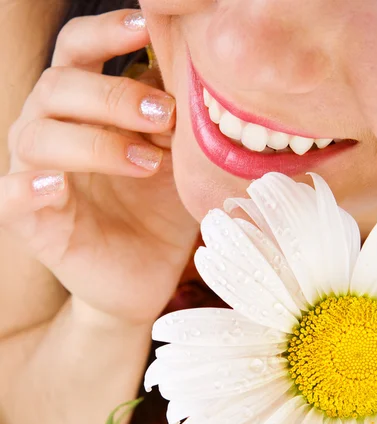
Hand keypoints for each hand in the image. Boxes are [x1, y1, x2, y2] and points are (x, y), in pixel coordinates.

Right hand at [3, 9, 197, 324]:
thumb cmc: (160, 212)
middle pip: (57, 87)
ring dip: (92, 141)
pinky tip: (58, 186)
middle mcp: (52, 134)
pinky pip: (9, 197)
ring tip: (147, 162)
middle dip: (112, 95)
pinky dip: (28, 188)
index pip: (77, 53)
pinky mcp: (31, 224)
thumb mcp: (179, 160)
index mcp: (84, 110)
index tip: (146, 28)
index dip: (104, 33)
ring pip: (36, 135)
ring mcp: (37, 178)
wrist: (146, 277)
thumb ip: (176, 119)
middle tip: (164, 115)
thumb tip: (194, 74)